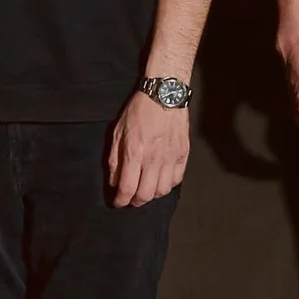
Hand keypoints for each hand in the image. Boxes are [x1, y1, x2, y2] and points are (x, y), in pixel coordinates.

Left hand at [108, 89, 189, 207]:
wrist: (164, 95)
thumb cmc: (139, 110)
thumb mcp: (118, 131)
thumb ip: (115, 158)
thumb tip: (115, 181)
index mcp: (135, 152)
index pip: (128, 187)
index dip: (121, 200)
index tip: (118, 203)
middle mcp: (154, 158)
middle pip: (146, 194)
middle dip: (135, 202)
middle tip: (130, 200)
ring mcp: (171, 157)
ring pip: (162, 190)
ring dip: (152, 195)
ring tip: (145, 190)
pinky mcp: (183, 154)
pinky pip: (177, 180)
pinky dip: (167, 185)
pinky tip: (160, 181)